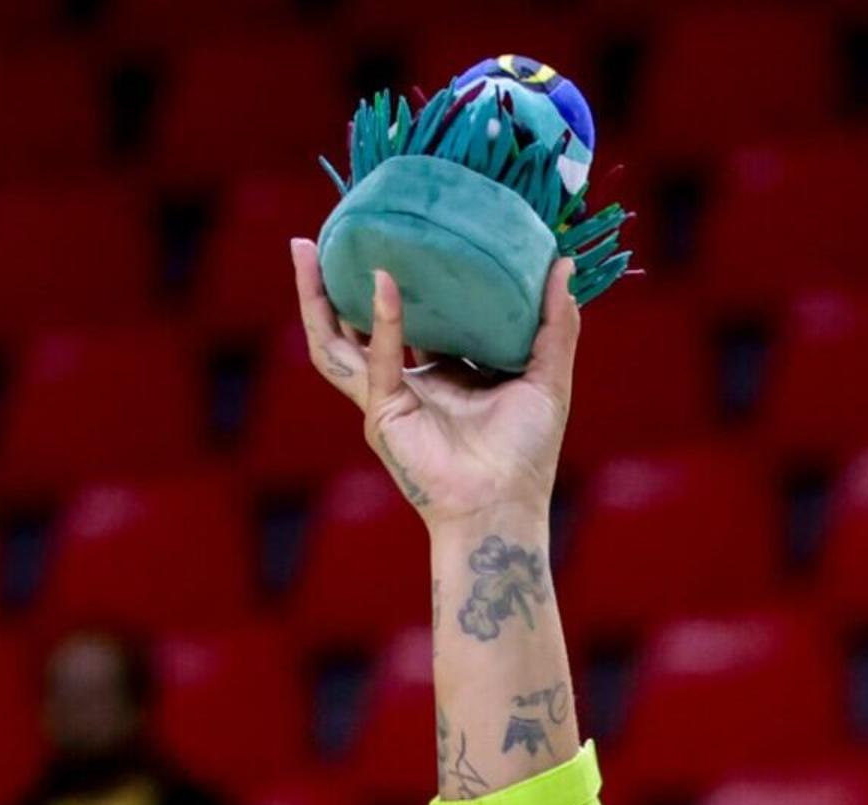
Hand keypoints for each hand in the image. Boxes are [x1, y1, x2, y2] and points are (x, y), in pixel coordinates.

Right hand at [288, 238, 577, 536]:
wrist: (505, 508)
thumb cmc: (525, 455)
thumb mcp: (547, 377)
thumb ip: (555, 323)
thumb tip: (561, 263)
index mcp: (443, 373)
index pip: (415, 318)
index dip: (405, 279)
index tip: (403, 233)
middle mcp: (409, 383)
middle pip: (357, 324)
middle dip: (333, 283)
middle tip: (330, 233)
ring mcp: (388, 399)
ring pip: (336, 342)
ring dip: (316, 299)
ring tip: (306, 251)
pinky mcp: (383, 415)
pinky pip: (376, 360)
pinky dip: (381, 322)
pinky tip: (384, 282)